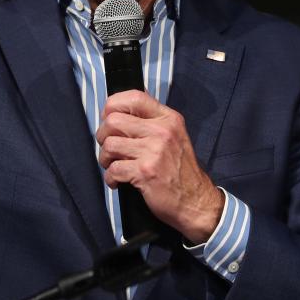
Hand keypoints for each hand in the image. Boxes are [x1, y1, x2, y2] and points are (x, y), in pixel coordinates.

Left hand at [96, 90, 223, 243]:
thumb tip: (118, 111)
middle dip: (103, 135)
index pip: (134, 97)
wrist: (196, 202)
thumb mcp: (173, 135)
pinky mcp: (146, 172)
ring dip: (105, 158)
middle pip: (113, 120)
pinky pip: (113, 169)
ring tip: (113, 165)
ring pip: (109, 144)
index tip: (108, 119)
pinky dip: (110, 177)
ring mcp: (154, 151)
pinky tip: (117, 181)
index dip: (113, 105)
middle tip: (109, 148)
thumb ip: (151, 121)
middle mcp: (162, 130)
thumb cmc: (180, 170)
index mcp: (168, 118)